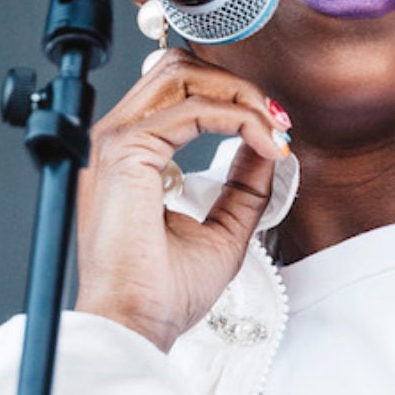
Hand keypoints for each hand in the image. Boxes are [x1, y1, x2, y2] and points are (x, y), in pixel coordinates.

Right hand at [75, 49, 290, 351]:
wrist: (136, 324)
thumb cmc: (163, 291)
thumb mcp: (222, 228)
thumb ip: (242, 184)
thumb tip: (267, 145)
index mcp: (131, 154)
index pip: (178, 90)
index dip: (233, 99)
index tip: (275, 134)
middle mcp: (117, 139)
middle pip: (179, 69)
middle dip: (238, 87)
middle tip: (278, 123)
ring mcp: (116, 141)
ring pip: (183, 75)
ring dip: (240, 96)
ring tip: (274, 131)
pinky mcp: (126, 151)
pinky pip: (193, 110)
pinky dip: (239, 120)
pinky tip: (265, 145)